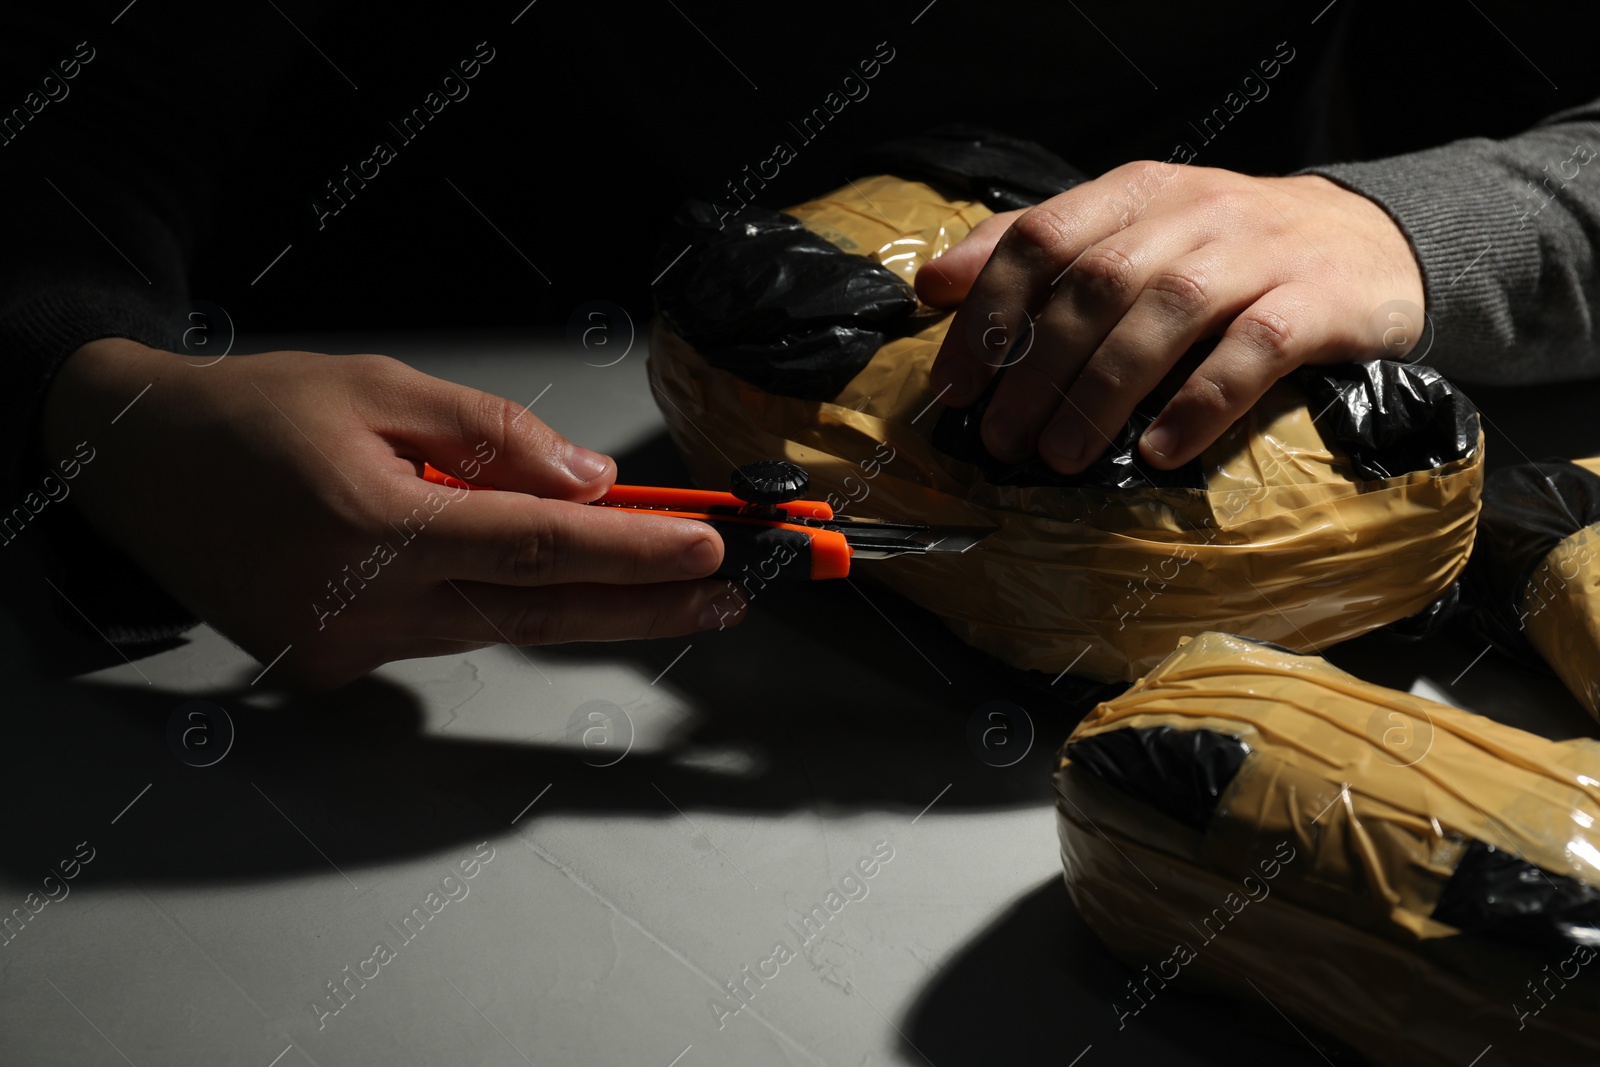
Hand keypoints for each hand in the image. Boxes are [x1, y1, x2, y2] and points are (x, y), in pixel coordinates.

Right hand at [41, 340, 741, 687]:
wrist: (133, 464)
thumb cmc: (249, 415)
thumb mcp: (378, 387)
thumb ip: (490, 438)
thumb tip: (586, 483)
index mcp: (370, 526)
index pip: (537, 548)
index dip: (633, 553)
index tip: (708, 549)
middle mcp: (359, 605)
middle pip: (537, 614)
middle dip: (644, 607)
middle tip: (726, 597)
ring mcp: (343, 648)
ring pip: (495, 626)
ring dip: (581, 602)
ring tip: (665, 578)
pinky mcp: (331, 666)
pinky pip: (442, 632)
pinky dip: (494, 601)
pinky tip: (528, 572)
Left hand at [917, 163, 1425, 471]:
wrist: (1375, 243)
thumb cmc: (1231, 254)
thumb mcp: (1136, 232)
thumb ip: (1041, 252)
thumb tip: (935, 285)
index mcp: (1137, 194)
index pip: (1041, 237)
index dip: (989, 312)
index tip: (955, 385)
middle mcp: (1194, 212)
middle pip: (1095, 284)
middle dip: (1036, 368)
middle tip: (1002, 440)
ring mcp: (1259, 253)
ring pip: (1166, 313)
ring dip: (1101, 392)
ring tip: (1062, 457)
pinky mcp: (1319, 302)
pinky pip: (1253, 352)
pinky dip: (1199, 403)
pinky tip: (1159, 452)